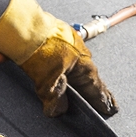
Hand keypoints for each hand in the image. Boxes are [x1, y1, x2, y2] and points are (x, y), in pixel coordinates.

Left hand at [0, 0, 117, 117]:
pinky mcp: (61, 37)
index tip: (111, 109)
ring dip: (83, 78)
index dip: (103, 102)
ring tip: (87, 88)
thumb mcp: (47, 83)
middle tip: (108, 101)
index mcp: (85, 68)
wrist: (25, 25)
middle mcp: (83, 56)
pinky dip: (72, 66)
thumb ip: (54, 100)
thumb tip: (58, 111)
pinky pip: (71, 56)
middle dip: (98, 90)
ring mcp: (73, 44)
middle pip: (91, 78)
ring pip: (80, 66)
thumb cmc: (39, 50)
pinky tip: (67, 69)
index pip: (97, 90)